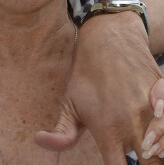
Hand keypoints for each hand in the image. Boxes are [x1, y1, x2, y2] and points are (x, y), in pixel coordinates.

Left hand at [35, 11, 162, 163]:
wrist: (108, 39)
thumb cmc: (86, 74)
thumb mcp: (69, 102)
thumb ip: (62, 132)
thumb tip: (39, 141)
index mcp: (108, 131)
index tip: (117, 164)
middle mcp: (132, 124)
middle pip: (150, 164)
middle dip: (145, 164)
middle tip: (137, 153)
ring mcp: (151, 111)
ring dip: (159, 149)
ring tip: (147, 146)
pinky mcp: (163, 96)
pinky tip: (156, 121)